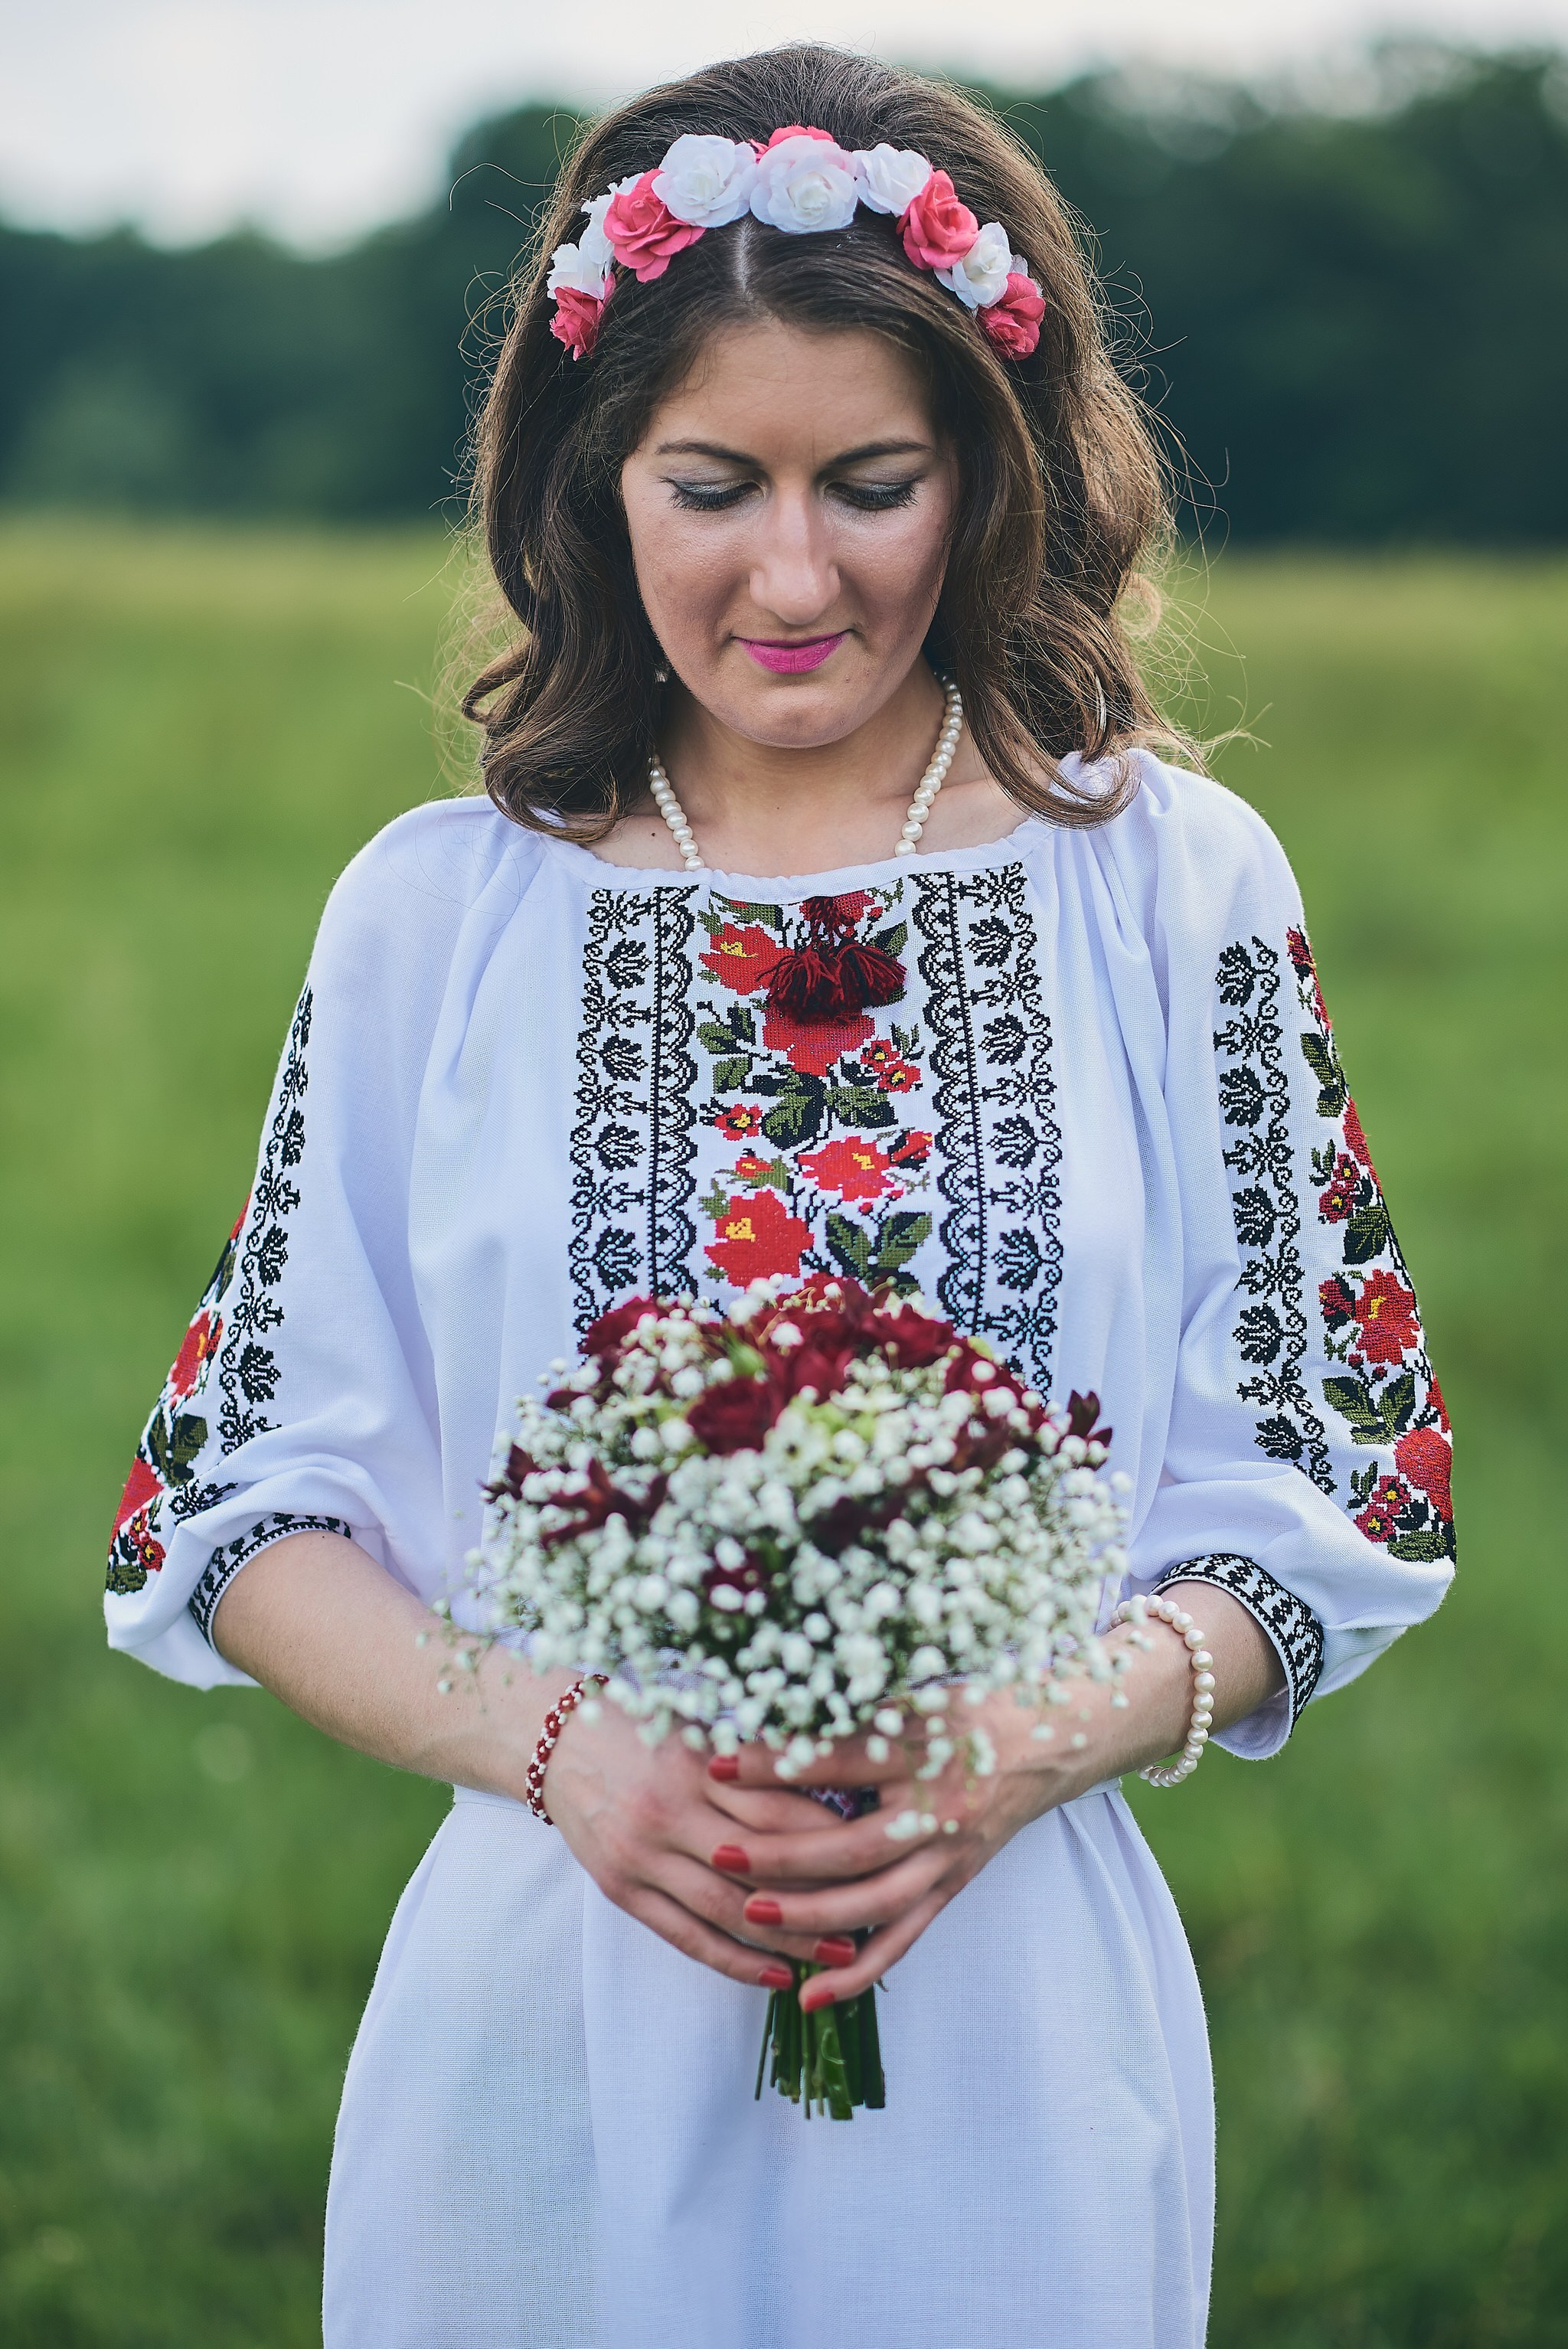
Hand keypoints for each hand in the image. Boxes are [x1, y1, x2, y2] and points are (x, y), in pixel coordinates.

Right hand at [542, 1693, 877, 1989]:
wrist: (553, 1742)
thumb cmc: (639, 1724)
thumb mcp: (698, 1726)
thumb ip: (755, 1756)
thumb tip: (835, 1777)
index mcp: (696, 1765)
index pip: (777, 1809)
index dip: (831, 1834)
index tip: (880, 1850)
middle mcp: (669, 1813)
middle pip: (761, 1865)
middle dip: (823, 1894)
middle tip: (880, 1914)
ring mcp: (642, 1856)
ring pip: (727, 1909)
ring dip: (788, 1939)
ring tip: (841, 1956)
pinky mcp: (622, 1890)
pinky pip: (685, 1936)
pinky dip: (732, 1960)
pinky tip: (774, 1976)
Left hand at [697, 1690, 1102, 2011]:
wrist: (1047, 1741)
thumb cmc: (965, 1710)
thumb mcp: (909, 1696)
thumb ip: (847, 1716)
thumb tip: (765, 1717)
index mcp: (921, 1751)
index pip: (837, 1762)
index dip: (775, 1764)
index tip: (717, 1763)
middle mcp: (937, 1810)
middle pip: (852, 1845)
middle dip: (781, 1854)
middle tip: (721, 1853)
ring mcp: (947, 1856)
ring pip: (874, 1902)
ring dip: (811, 1916)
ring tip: (751, 1915)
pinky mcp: (953, 1886)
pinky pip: (903, 1938)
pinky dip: (858, 1972)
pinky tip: (809, 1994)